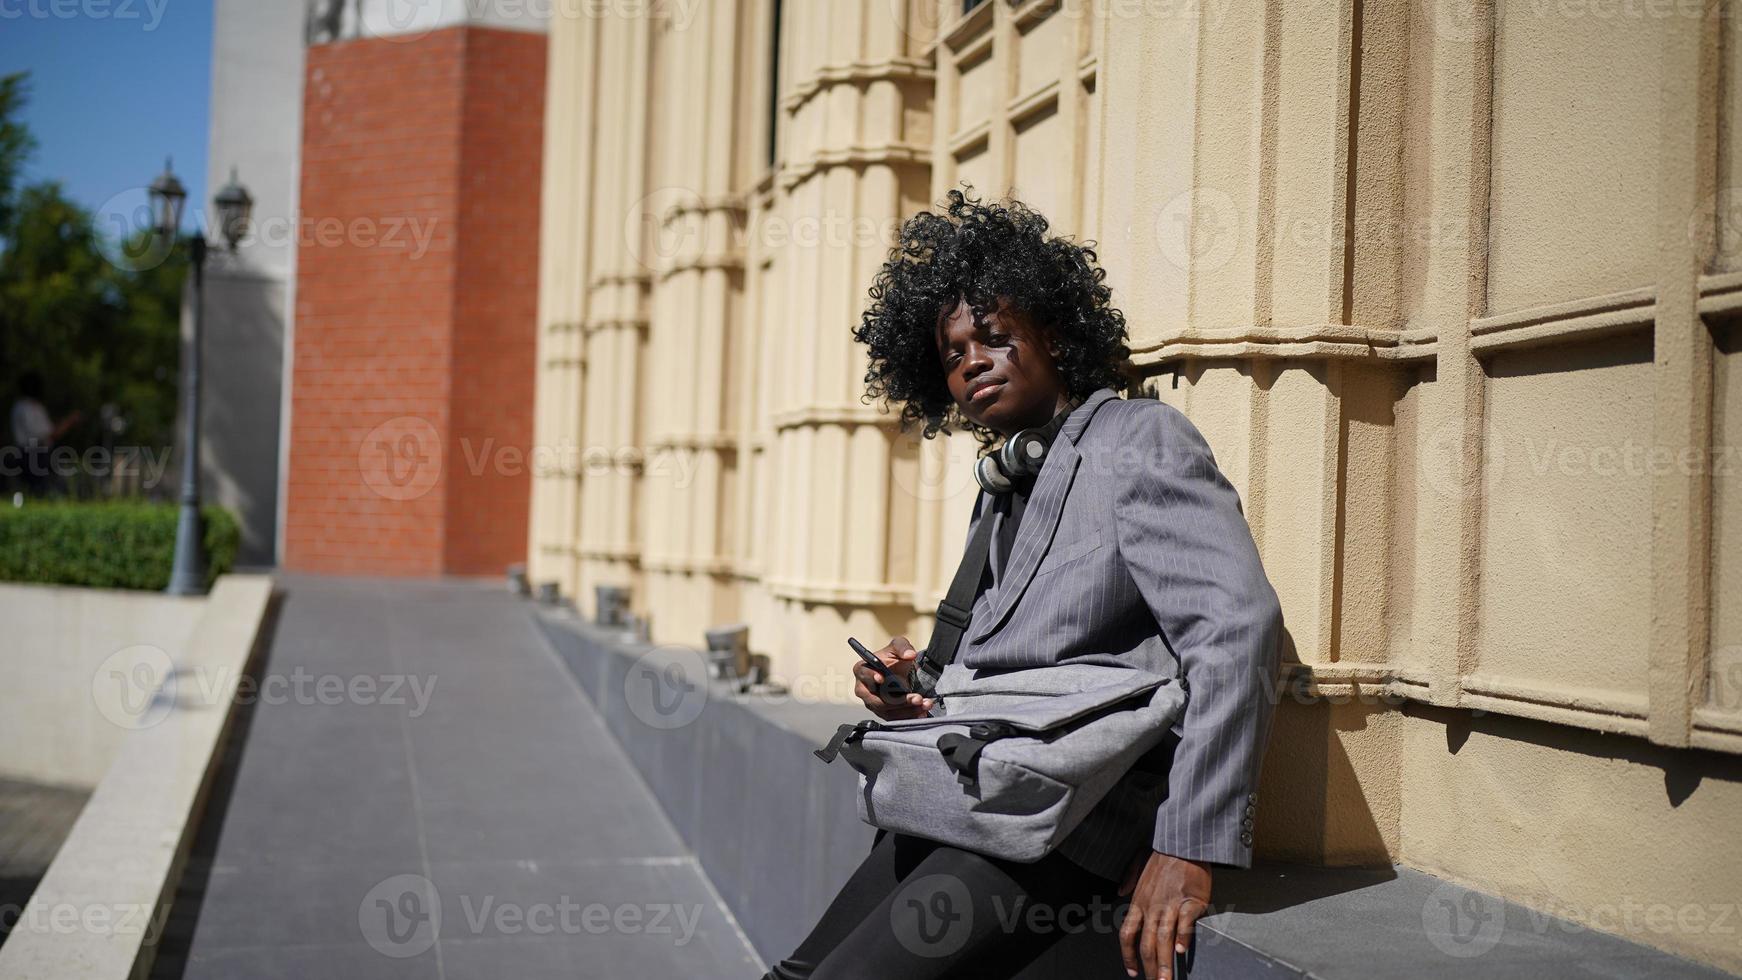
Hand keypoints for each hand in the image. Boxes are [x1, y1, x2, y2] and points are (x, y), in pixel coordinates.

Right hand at [850, 635, 933, 720]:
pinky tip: (922, 712)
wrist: (900, 672)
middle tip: (917, 698)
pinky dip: (909, 716)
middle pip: (876, 699)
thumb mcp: (898, 645)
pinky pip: (894, 718)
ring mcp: (872, 703)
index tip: (882, 678)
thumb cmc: (893, 658)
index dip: (871, 676)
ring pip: (887, 711)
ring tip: (925, 704)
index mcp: (862, 670)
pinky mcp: (883, 713)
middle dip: (898, 701)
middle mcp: (864, 689)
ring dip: (907, 710)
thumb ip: (903, 647)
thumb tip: (910, 654)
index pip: (864, 674)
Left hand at [1117, 849, 1210, 979]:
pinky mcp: (1190, 901)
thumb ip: (1128, 880)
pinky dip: (1183, 938)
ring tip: (1166, 979)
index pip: (1127, 934)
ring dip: (1165, 962)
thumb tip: (1119, 891)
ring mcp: (1171, 904)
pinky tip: (1181, 952)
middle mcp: (1152, 907)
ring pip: (1164, 938)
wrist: (1184, 842)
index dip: (1128, 955)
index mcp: (1139, 901)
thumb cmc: (1163, 855)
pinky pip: (1185, 923)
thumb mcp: (1138, 864)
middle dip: (1149, 967)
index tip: (1132, 971)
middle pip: (1147, 943)